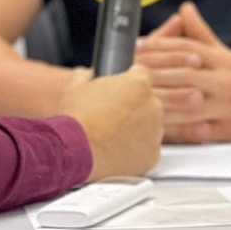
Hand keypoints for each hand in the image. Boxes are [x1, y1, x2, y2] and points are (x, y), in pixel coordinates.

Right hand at [60, 65, 162, 180]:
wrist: (75, 152)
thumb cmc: (77, 119)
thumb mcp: (75, 86)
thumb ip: (86, 75)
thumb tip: (86, 74)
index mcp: (138, 84)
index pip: (142, 73)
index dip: (128, 80)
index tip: (119, 88)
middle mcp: (153, 107)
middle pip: (146, 102)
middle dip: (132, 106)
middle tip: (110, 113)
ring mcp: (155, 133)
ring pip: (148, 126)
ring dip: (135, 127)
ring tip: (110, 133)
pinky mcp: (153, 156)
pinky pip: (147, 148)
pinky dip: (135, 149)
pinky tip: (115, 148)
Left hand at [135, 2, 230, 142]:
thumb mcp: (229, 54)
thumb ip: (202, 34)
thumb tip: (185, 10)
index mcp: (222, 60)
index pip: (186, 49)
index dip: (158, 47)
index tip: (136, 47)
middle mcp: (224, 81)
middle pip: (183, 73)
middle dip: (153, 72)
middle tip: (127, 72)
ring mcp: (227, 106)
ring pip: (189, 102)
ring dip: (161, 100)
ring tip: (136, 99)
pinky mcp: (230, 130)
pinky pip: (201, 130)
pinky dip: (180, 129)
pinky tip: (160, 128)